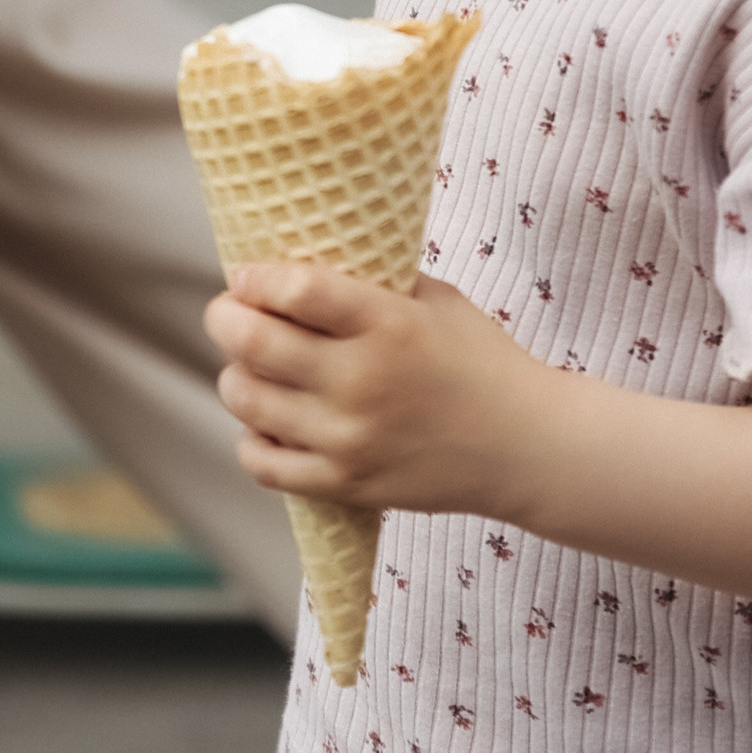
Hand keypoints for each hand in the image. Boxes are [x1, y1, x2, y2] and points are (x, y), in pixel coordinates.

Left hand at [206, 264, 547, 511]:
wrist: (527, 446)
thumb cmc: (481, 363)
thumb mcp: (438, 302)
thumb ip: (372, 284)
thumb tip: (299, 268)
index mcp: (389, 324)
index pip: (294, 290)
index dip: (253, 278)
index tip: (245, 275)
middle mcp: (361, 381)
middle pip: (250, 343)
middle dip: (224, 318)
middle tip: (229, 313)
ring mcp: (349, 438)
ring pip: (245, 399)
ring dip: (236, 376)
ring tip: (253, 368)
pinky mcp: (345, 483)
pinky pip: (261, 463)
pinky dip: (252, 438)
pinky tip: (269, 423)